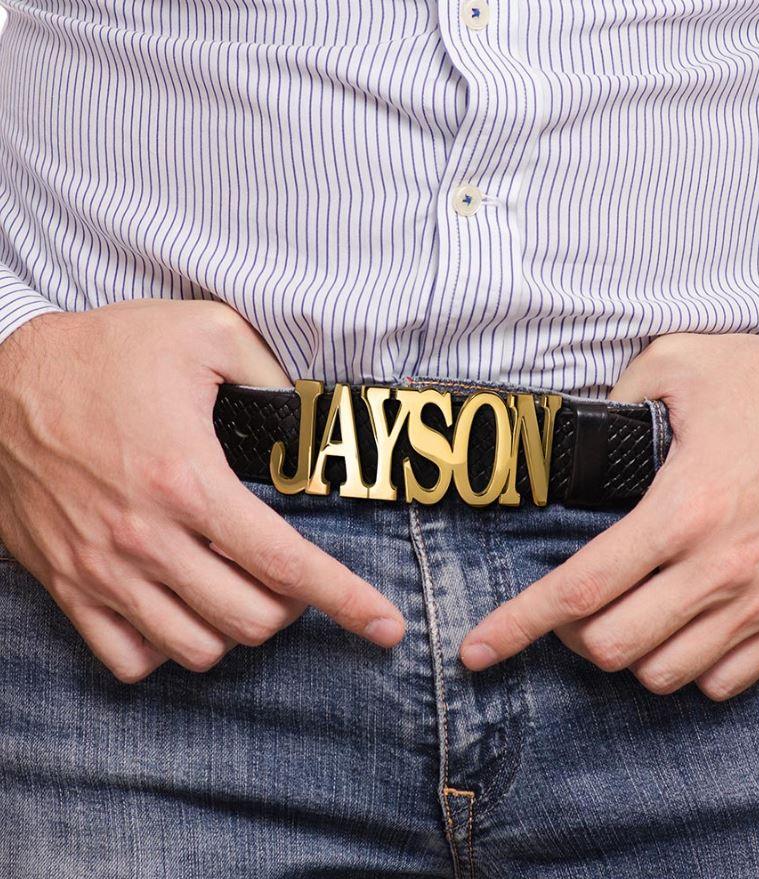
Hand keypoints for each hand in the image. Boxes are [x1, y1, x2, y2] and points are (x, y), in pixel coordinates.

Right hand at [0, 300, 403, 682]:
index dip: (348, 601)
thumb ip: (271, 370)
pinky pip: (128, 659)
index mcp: (189, 481)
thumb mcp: (201, 330)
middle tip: (291, 573)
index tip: (384, 627)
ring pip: (197, 650)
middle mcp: (147, 539)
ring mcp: (102, 571)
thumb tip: (312, 415)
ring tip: (239, 585)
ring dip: (235, 627)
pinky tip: (181, 607)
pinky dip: (168, 647)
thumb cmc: (102, 353)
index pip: (288, 564)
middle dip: (291, 606)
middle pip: (250, 620)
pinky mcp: (67, 584)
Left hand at [460, 332, 758, 699]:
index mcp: (679, 511)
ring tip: (624, 611)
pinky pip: (723, 683)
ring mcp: (758, 604)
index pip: (578, 589)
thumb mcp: (685, 362)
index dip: (516, 625)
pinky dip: (686, 666)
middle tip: (570, 604)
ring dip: (627, 650)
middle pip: (611, 647)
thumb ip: (618, 393)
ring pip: (662, 674)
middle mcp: (716, 571)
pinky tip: (678, 627)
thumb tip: (582, 425)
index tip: (479, 649)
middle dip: (571, 635)